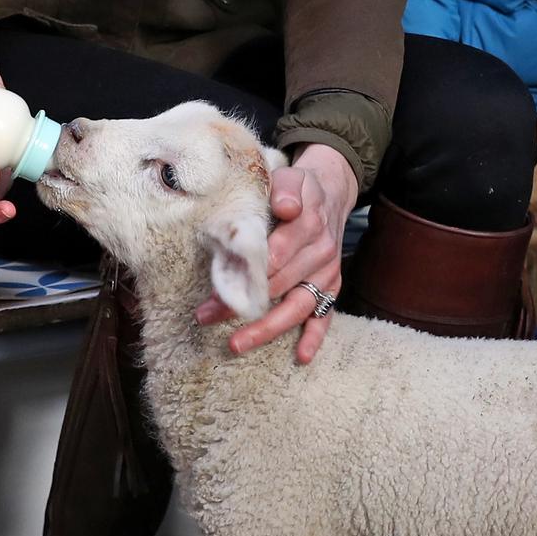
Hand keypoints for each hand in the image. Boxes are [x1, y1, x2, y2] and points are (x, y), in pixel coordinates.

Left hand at [196, 144, 357, 364]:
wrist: (330, 195)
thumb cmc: (298, 189)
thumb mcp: (290, 178)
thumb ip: (285, 188)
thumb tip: (285, 206)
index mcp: (308, 223)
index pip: (274, 254)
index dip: (245, 272)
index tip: (216, 288)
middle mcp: (320, 252)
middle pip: (278, 284)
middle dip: (241, 302)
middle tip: (206, 316)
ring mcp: (326, 273)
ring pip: (297, 306)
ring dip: (267, 328)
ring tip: (236, 344)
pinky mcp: (331, 289)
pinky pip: (325, 316)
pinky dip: (314, 337)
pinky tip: (300, 357)